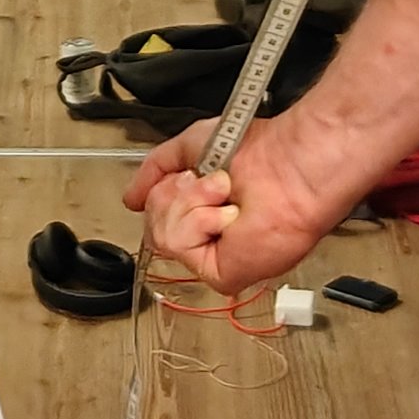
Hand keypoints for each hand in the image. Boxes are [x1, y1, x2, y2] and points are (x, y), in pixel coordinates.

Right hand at [123, 116, 365, 297]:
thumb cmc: (255, 150)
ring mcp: (215, 256)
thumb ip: (153, 169)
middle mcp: (208, 235)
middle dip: (175, 195)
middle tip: (210, 182)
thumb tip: (131, 199)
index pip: (155, 215)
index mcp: (201, 210)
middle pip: (153, 227)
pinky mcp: (223, 274)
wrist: (287, 164)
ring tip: (223, 193)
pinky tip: (227, 215)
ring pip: (163, 238)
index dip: (161, 192)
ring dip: (190, 204)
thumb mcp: (189, 145)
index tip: (185, 174)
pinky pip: (182, 249)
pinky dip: (201, 222)